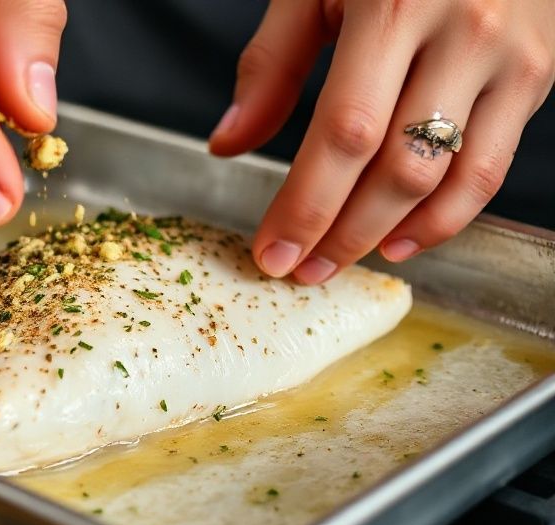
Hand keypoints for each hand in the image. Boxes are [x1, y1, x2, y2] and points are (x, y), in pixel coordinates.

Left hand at [209, 0, 554, 282]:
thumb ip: (271, 63)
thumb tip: (228, 144)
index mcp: (393, 5)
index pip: (343, 134)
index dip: (305, 205)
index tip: (271, 250)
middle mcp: (462, 32)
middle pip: (397, 167)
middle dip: (341, 234)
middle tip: (300, 270)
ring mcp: (508, 57)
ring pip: (448, 178)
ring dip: (388, 235)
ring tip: (339, 261)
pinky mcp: (536, 75)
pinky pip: (490, 167)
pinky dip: (447, 217)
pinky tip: (402, 239)